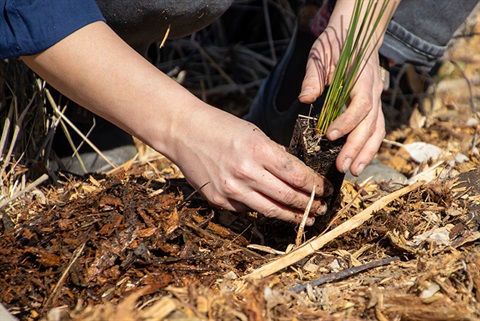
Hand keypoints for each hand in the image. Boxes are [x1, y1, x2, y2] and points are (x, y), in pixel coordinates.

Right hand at [171, 107, 333, 224]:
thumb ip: (274, 154)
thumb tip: (296, 174)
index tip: (327, 189)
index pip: (297, 174)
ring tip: (307, 218)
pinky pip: (247, 209)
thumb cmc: (220, 127)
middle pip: (288, 196)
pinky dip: (263, 209)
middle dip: (310, 204)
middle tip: (323, 208)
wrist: (184, 132)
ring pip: (270, 210)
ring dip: (293, 216)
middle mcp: (245, 172)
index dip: (316, 185)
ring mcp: (231, 189)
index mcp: (258, 150)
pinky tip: (273, 209)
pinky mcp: (219, 200)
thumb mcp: (253, 132)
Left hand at [298, 3, 390, 176]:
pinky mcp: (372, 107)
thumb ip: (314, 76)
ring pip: (377, 130)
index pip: (361, 106)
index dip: (347, 123)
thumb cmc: (336, 45)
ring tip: (353, 171)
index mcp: (362, 78)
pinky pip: (375, 129)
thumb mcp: (320, 54)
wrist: (356, 36)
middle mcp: (374, 91)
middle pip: (371, 124)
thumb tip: (305, 99)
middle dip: (357, 148)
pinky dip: (368, 146)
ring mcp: (376, 100)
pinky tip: (357, 160)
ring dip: (367, 153)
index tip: (329, 136)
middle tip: (343, 167)